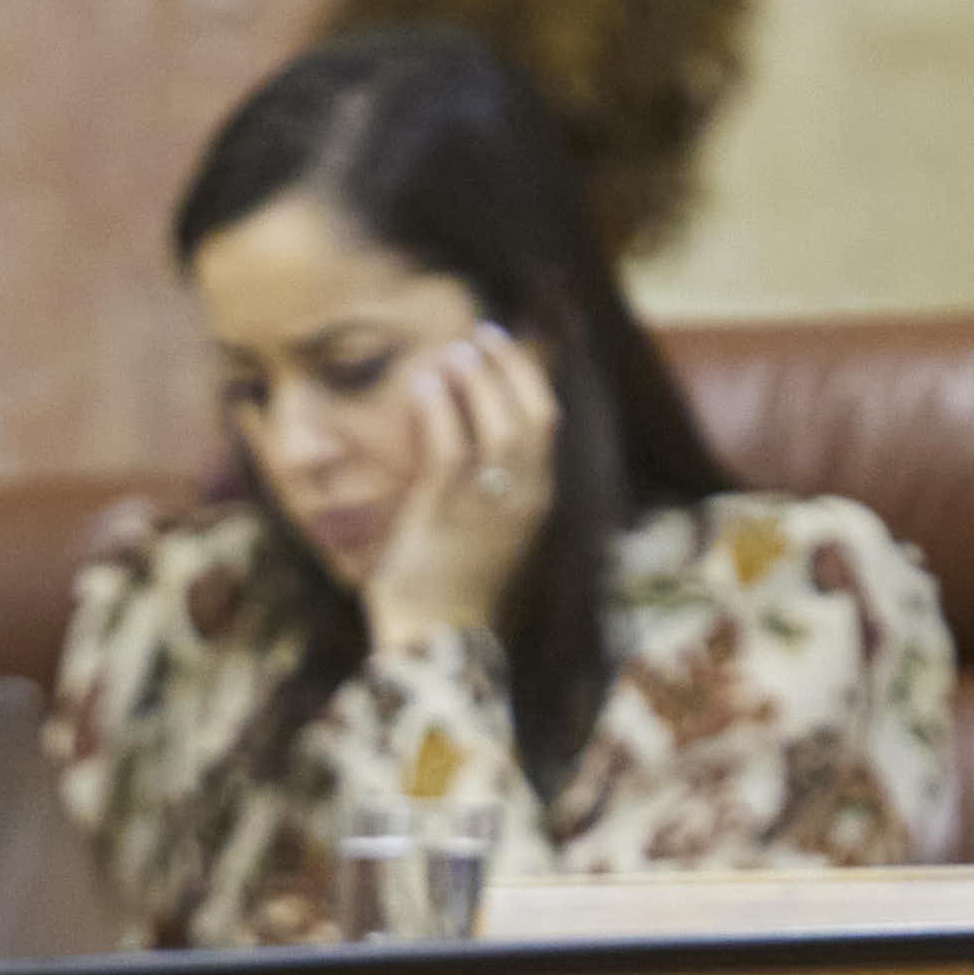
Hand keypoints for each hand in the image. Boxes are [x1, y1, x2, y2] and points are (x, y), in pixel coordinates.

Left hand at [362, 324, 557, 649]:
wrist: (436, 639)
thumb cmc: (453, 586)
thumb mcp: (486, 529)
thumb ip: (489, 482)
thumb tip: (475, 434)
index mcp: (537, 500)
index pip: (547, 422)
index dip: (527, 375)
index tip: (500, 347)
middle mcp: (524, 499)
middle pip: (534, 412)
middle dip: (508, 365)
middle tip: (477, 336)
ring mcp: (489, 505)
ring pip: (500, 423)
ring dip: (476, 377)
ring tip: (453, 352)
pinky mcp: (448, 511)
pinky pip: (451, 443)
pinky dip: (440, 405)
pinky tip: (425, 382)